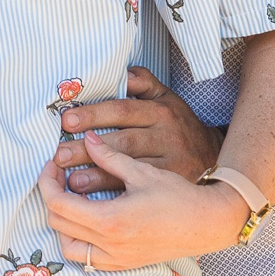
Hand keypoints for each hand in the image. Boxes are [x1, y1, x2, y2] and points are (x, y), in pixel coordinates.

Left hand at [36, 132, 244, 270]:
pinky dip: (78, 240)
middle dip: (51, 196)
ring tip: (73, 199)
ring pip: (67, 246)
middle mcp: (108, 246)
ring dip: (62, 222)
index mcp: (110, 221)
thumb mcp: (141, 172)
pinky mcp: (123, 265)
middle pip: (57, 224)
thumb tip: (87, 139)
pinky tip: (88, 219)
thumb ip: (109, 156)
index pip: (58, 204)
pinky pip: (86, 258)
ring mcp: (115, 259)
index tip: (53, 164)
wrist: (206, 224)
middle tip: (60, 175)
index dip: (47, 181)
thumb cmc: (178, 196)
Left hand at [51, 66, 222, 193]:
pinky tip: (90, 203)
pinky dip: (112, 198)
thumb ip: (143, 83)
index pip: (123, 111)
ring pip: (128, 173)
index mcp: (162, 113)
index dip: (94, 115)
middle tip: (59, 154)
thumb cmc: (182, 128)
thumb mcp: (168, 98)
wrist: (215, 161)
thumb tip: (118, 72)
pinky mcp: (169, 187)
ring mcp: (169, 167)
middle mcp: (167, 140)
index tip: (67, 121)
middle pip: (123, 143)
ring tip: (70, 180)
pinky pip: (135, 196)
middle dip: (87, 150)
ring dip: (96, 177)